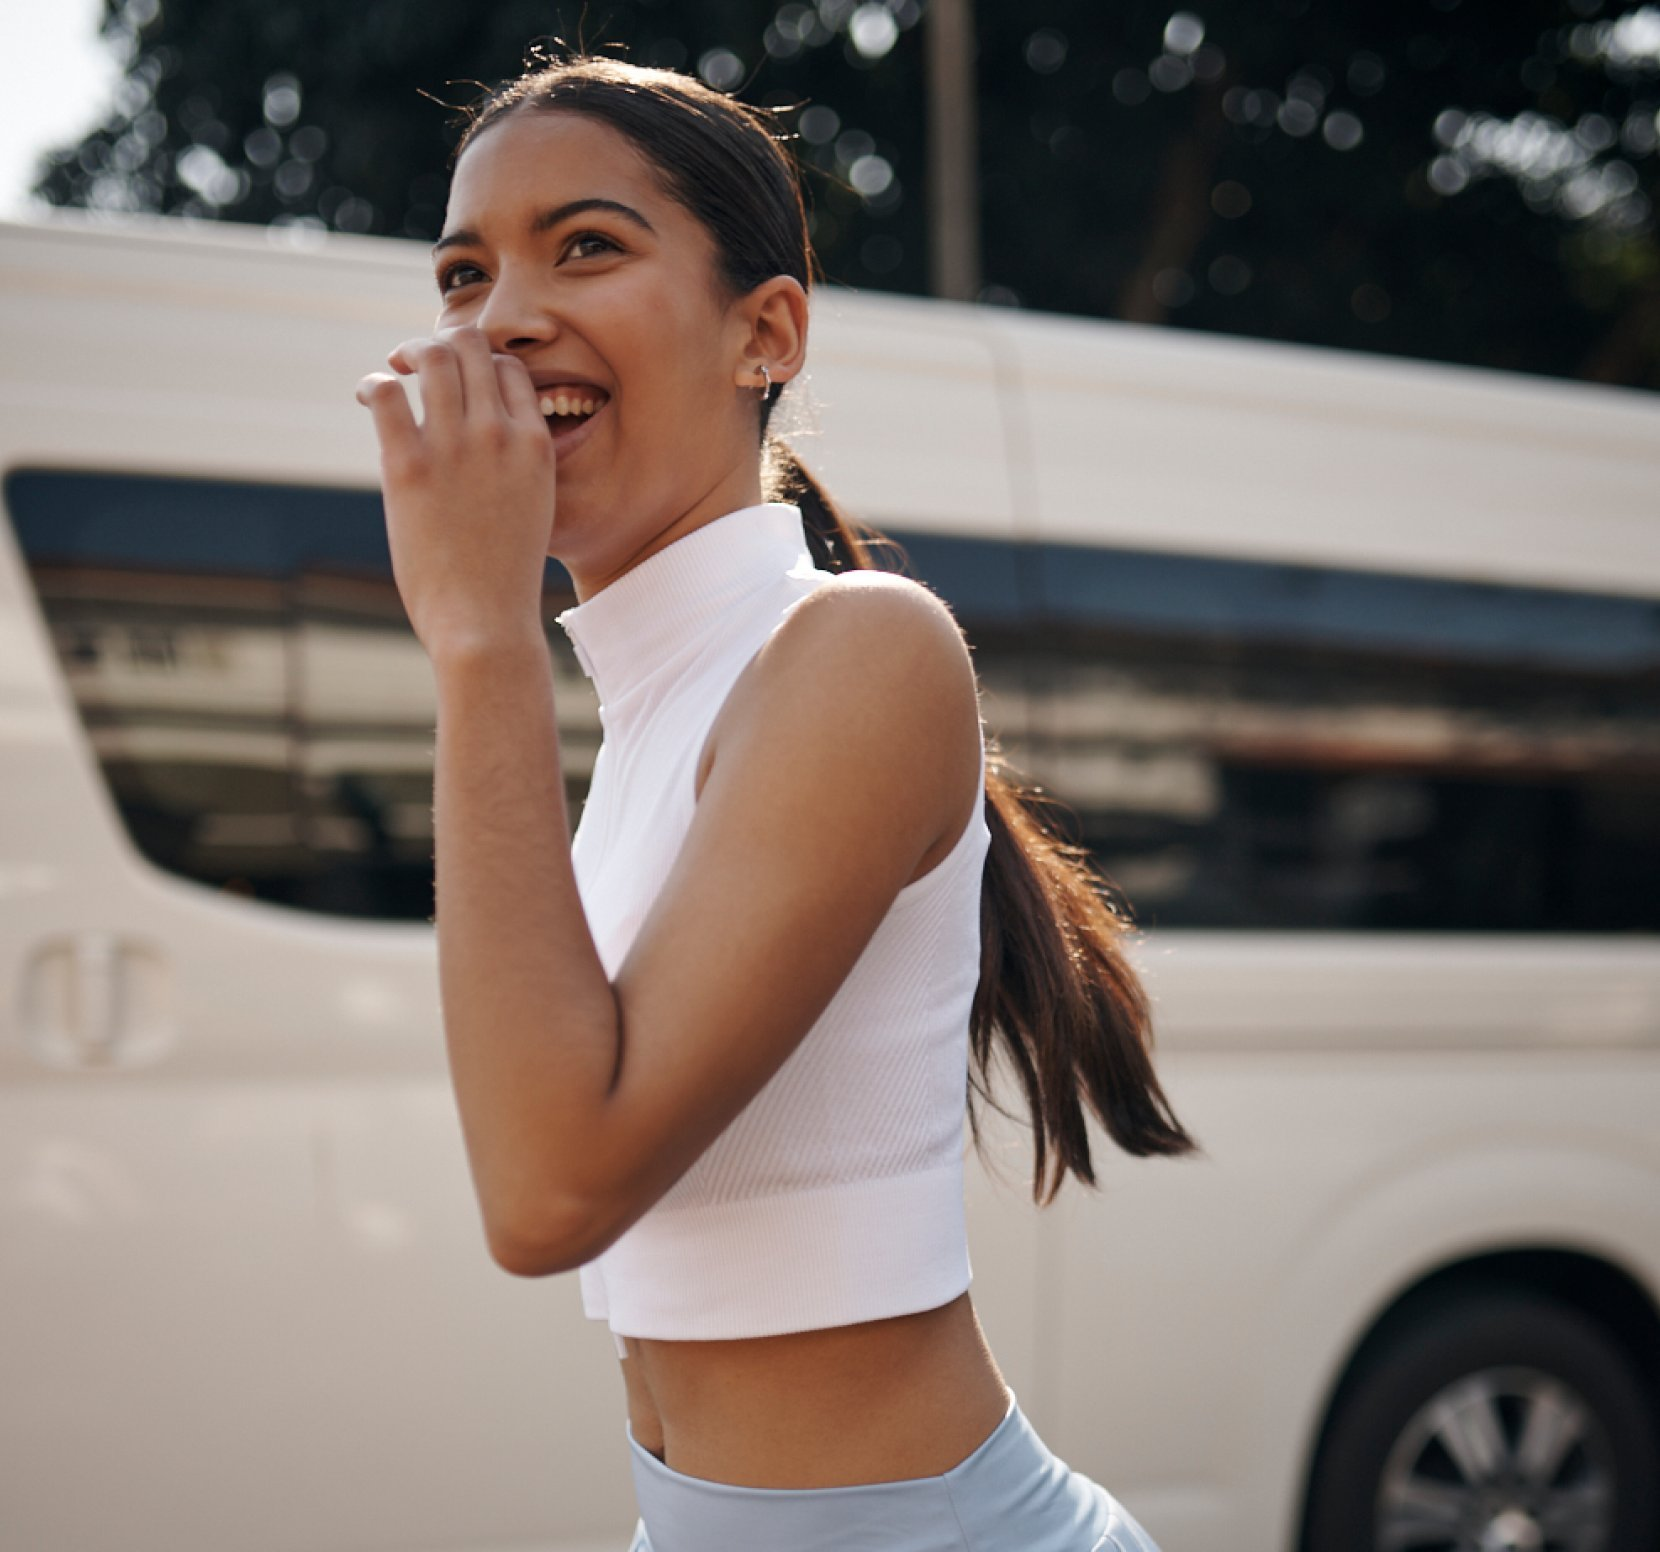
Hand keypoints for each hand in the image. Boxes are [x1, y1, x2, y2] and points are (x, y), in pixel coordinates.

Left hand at [355, 324, 555, 660]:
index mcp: (535, 444)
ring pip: (432, 357)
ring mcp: (454, 446)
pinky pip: (384, 393)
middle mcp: (498, 434)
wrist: (485, 622)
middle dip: (442, 345)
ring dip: (409, 353)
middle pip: (470, 347)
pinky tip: (368, 396)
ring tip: (396, 368)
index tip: (459, 380)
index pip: (509, 369)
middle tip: (420, 362)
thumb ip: (515, 465)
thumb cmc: (504, 577)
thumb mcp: (532, 508)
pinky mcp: (409, 465)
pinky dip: (373, 384)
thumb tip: (486, 444)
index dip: (481, 364)